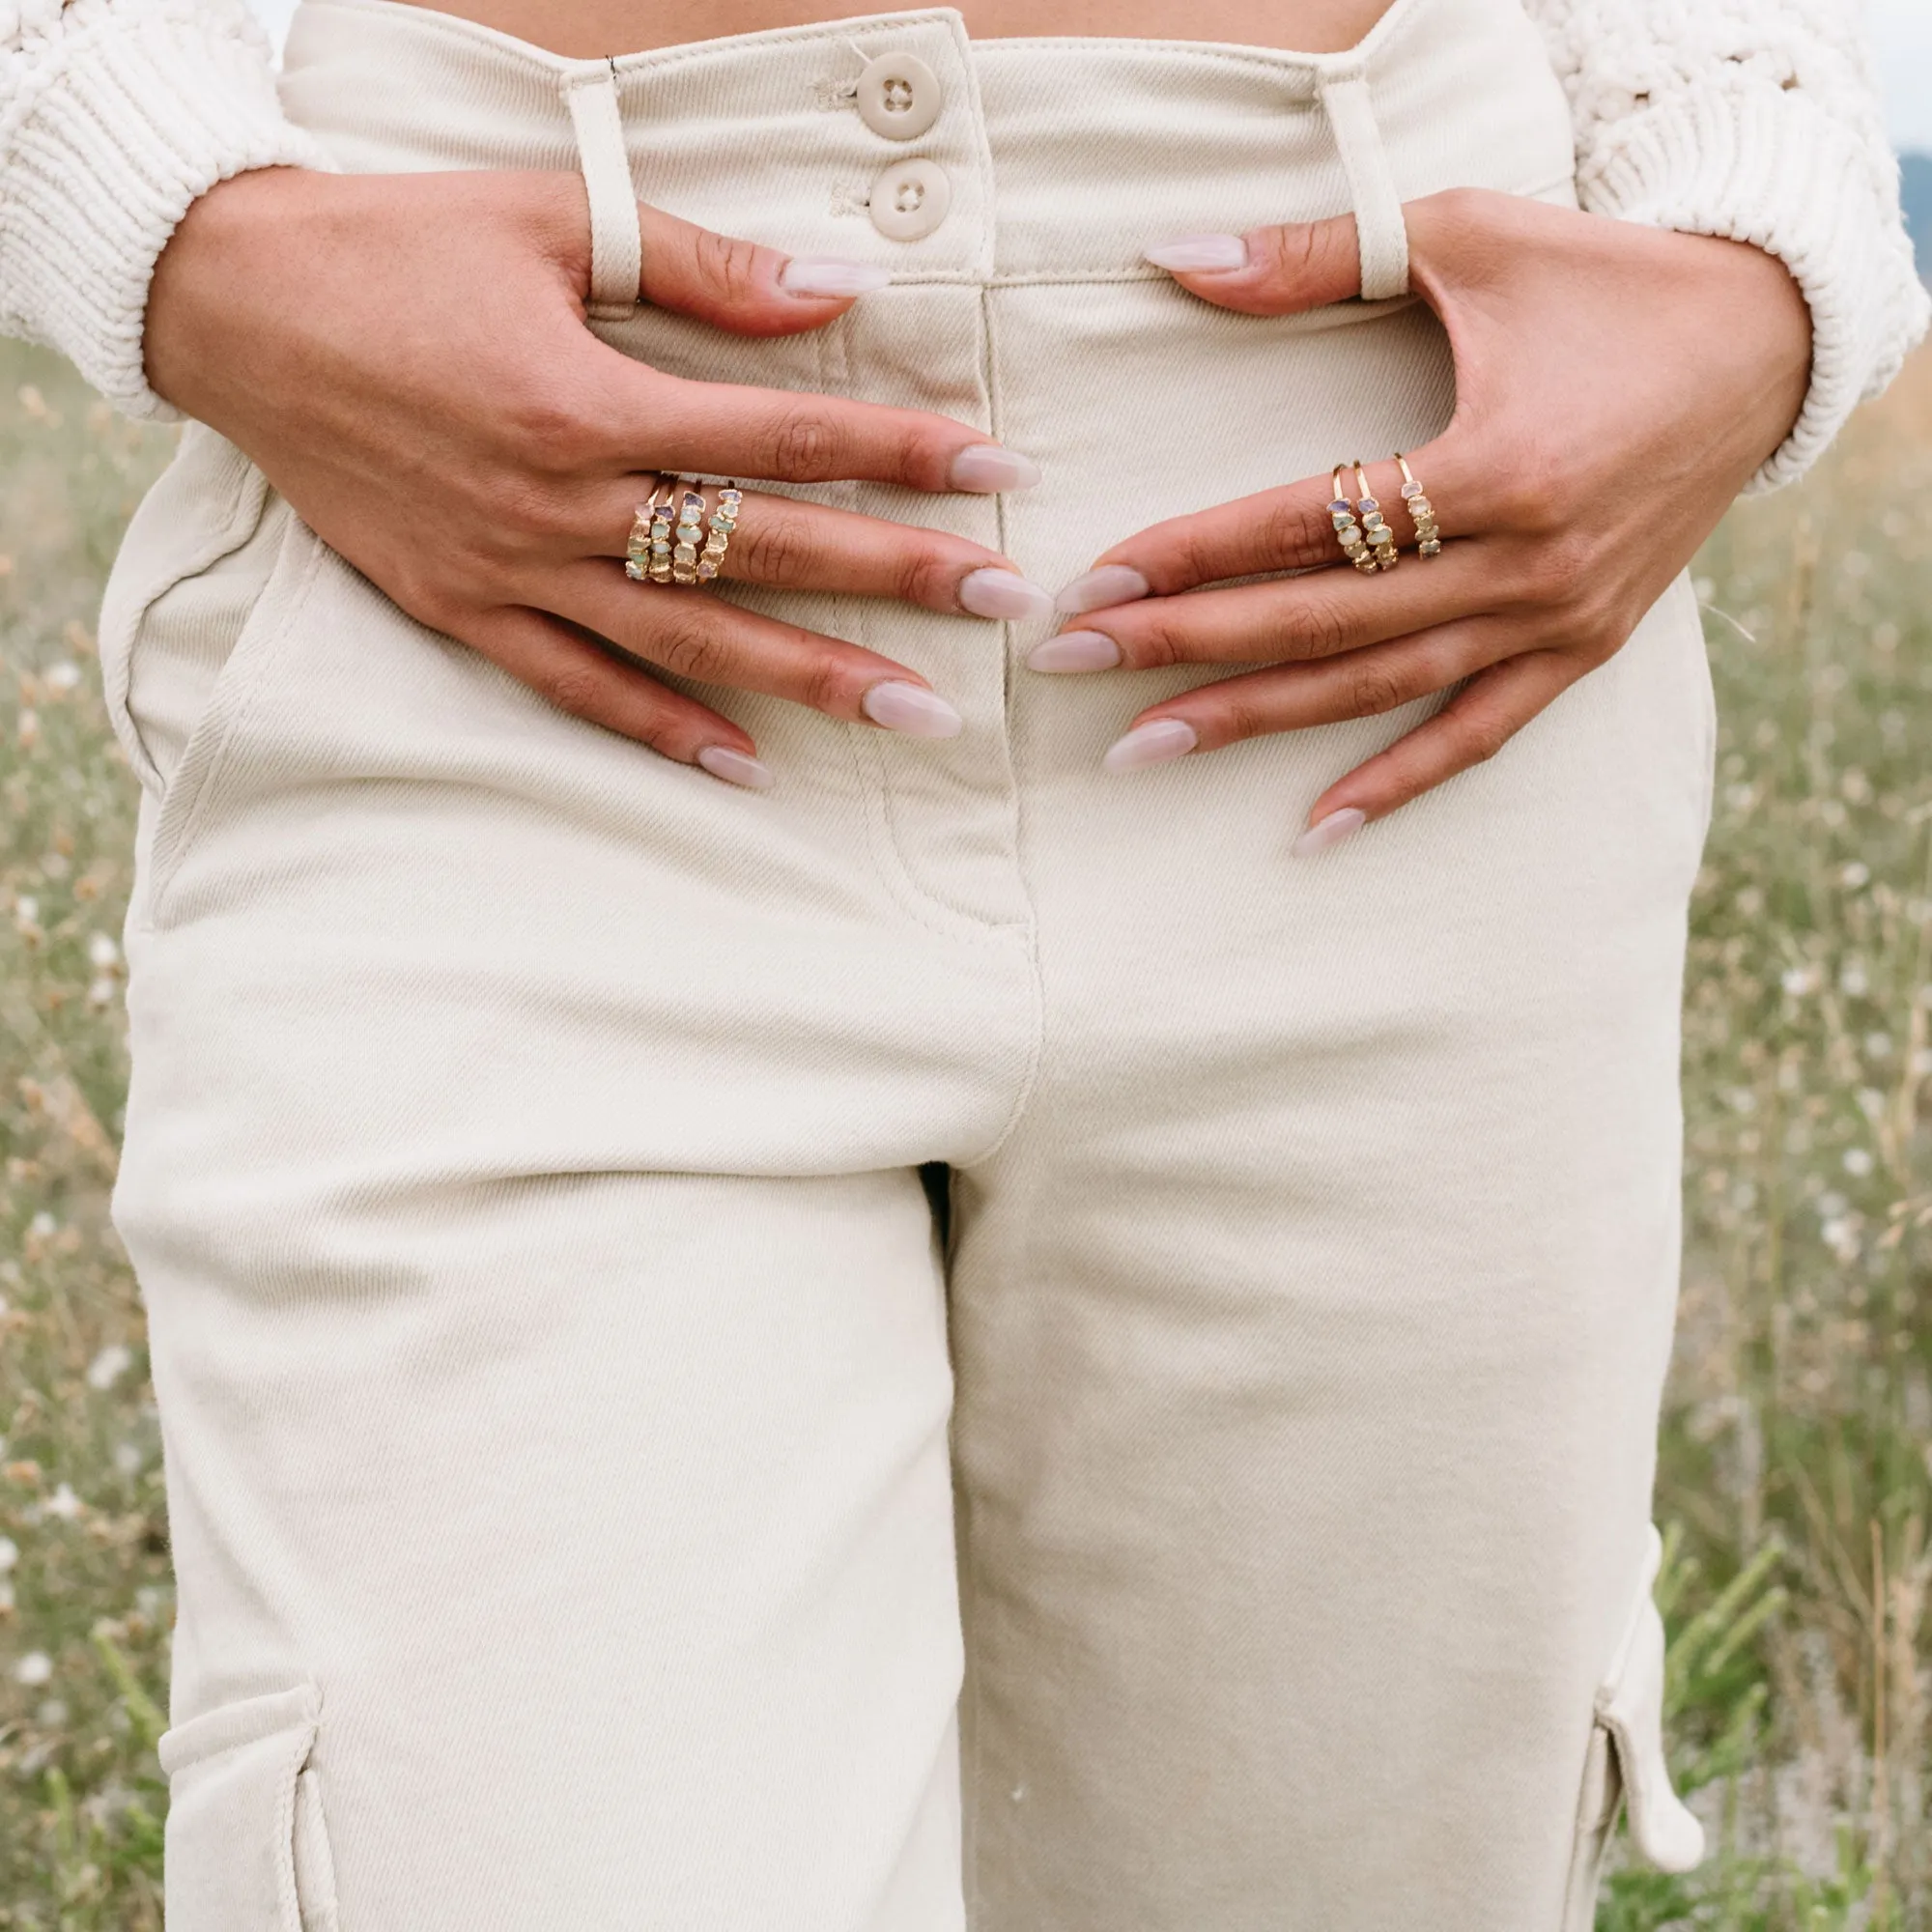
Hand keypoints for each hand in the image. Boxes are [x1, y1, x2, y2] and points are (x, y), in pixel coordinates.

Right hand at [145, 167, 1048, 787]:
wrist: (230, 307)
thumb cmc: (395, 248)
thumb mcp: (548, 220)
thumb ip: (697, 266)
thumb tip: (833, 291)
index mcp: (589, 396)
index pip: (785, 433)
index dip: (899, 453)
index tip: (996, 473)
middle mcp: (561, 499)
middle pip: (760, 548)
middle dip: (891, 578)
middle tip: (1002, 606)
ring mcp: (511, 568)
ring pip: (685, 639)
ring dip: (805, 678)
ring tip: (911, 713)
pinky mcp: (463, 608)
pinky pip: (575, 688)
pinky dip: (659, 728)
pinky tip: (744, 764)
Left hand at [1030, 189, 1811, 849]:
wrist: (1768, 343)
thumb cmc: (1607, 282)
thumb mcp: (1468, 235)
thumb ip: (1318, 255)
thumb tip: (1178, 261)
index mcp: (1497, 462)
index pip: (1305, 523)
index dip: (1191, 555)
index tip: (1092, 581)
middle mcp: (1526, 560)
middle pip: (1321, 621)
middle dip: (1185, 645)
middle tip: (1073, 662)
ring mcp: (1557, 619)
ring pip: (1379, 689)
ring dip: (1255, 723)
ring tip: (1140, 748)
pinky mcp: (1584, 649)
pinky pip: (1479, 735)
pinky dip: (1399, 783)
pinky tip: (1316, 828)